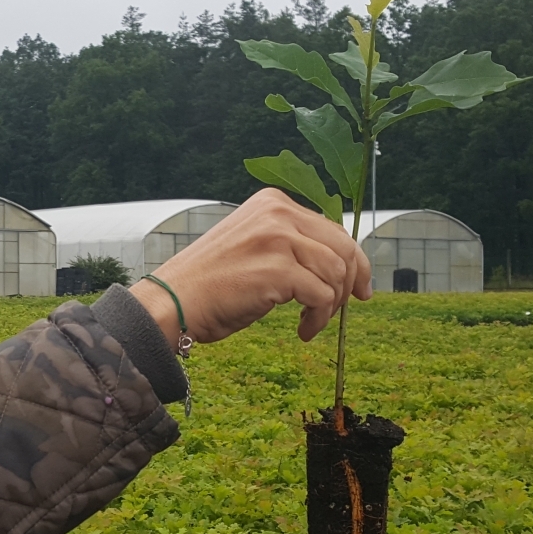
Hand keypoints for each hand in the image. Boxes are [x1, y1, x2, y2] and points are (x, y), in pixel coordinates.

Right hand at [129, 188, 371, 345]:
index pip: (331, 228)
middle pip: (342, 247)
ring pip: (336, 272)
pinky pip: (322, 296)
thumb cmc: (210, 284)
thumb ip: (290, 245)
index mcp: (272, 203)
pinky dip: (319, 318)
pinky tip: (303, 331)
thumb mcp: (254, 247)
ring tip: (310, 323)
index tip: (359, 287)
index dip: (353, 260)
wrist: (173, 302)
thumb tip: (338, 264)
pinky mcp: (278, 270)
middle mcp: (277, 213)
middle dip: (350, 282)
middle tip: (342, 309)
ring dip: (331, 305)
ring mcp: (278, 239)